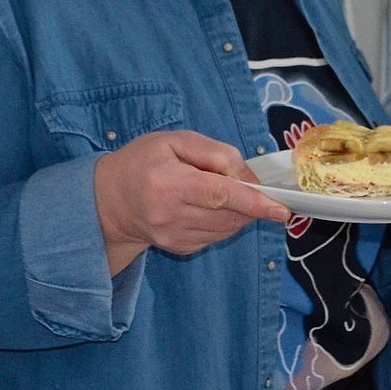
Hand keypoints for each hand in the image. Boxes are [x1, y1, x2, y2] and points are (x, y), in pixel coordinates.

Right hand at [92, 130, 291, 273]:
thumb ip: (214, 152)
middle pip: (228, 214)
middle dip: (251, 203)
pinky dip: (224, 221)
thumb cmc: (142, 162)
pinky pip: (217, 236)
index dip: (253, 202)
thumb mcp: (174, 140)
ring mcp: (175, 237)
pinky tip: (208, 206)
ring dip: (238, 212)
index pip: (218, 195)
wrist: (110, 201)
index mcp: (168, 183)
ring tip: (221, 192)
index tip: (280, 208)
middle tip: (250, 187)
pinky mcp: (181, 248)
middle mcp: (171, 215)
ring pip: (227, 228)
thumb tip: (248, 177)